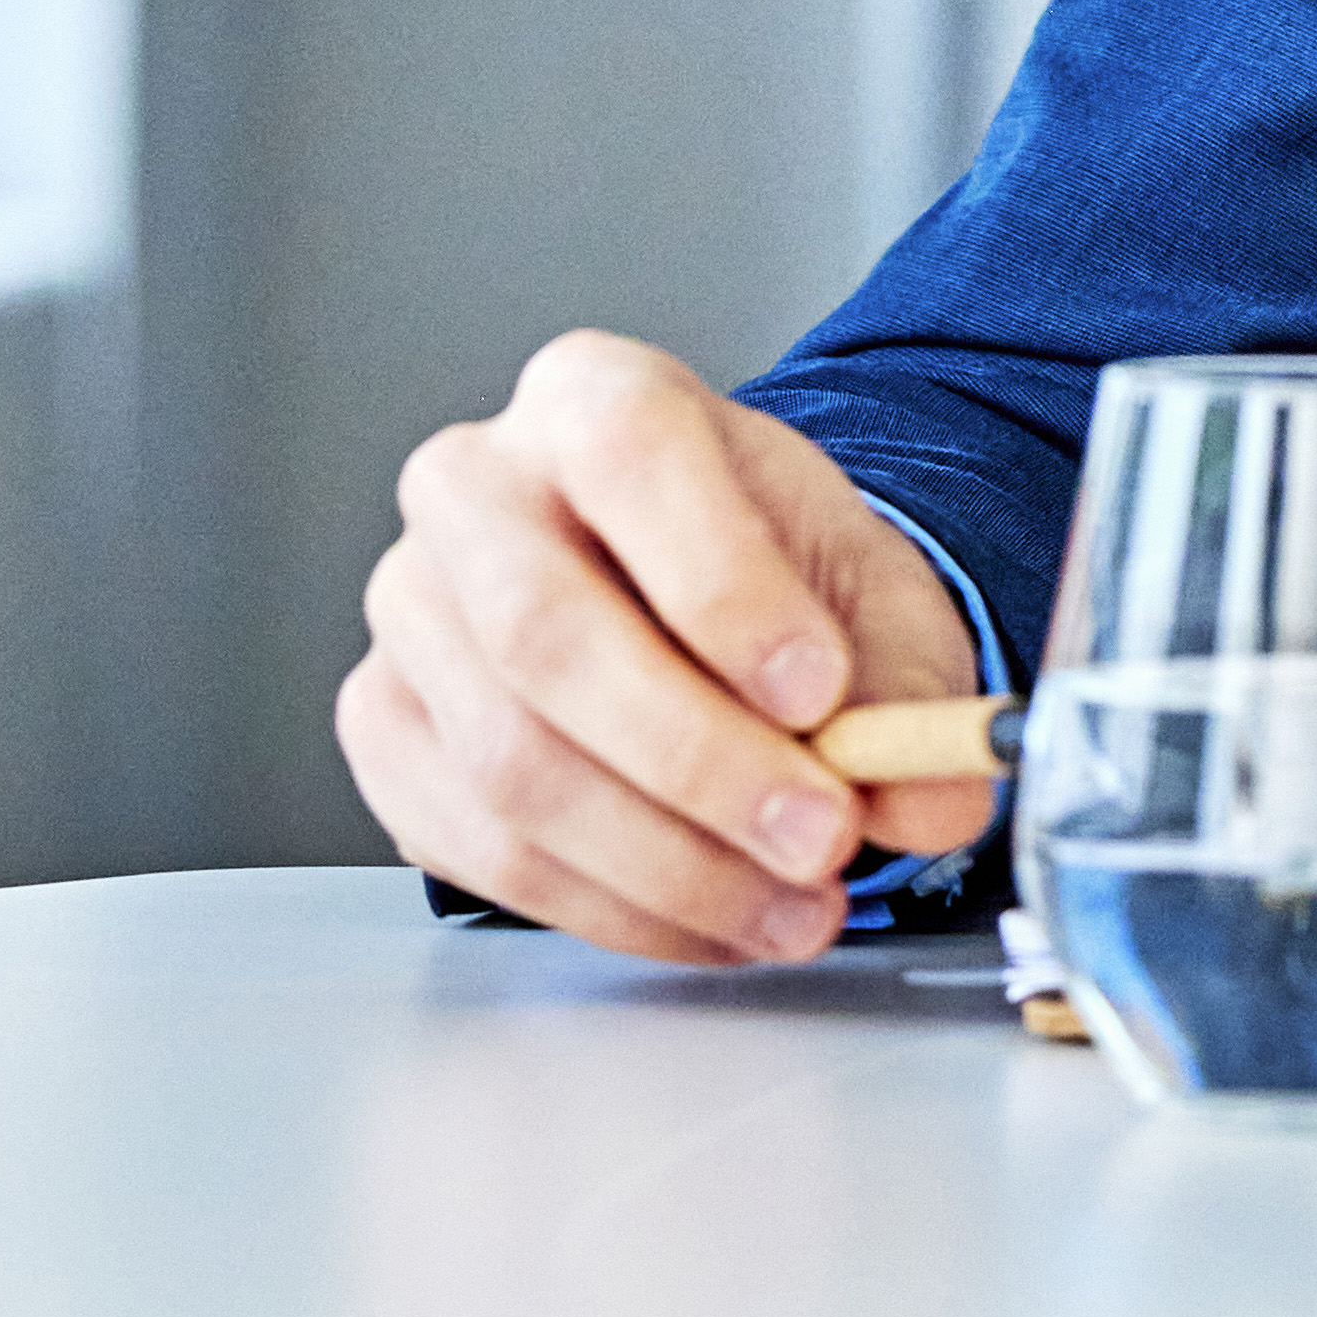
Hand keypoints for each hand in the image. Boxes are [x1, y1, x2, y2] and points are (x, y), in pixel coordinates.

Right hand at [337, 329, 998, 963]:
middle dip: (698, 761)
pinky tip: (713, 919)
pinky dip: (612, 907)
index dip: (723, 585)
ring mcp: (408, 611)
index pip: (631, 456)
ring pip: (509, 761)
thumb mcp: (869, 591)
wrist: (695, 601)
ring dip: (668, 865)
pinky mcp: (383, 728)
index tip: (822, 692)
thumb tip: (932, 795)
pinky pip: (479, 846)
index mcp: (591, 397)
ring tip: (795, 905)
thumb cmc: (767, 570)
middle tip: (820, 836)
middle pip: (545, 630)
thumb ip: (910, 685)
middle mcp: (473, 488)